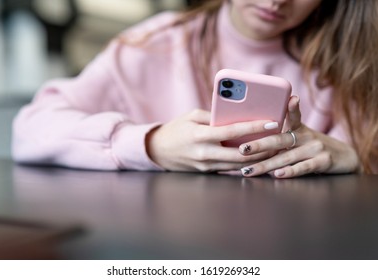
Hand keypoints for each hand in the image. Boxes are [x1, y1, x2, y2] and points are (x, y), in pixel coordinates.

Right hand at [146, 109, 279, 171]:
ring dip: (258, 159)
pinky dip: (245, 163)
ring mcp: (206, 165)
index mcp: (200, 136)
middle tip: (281, 140)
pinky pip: (230, 169)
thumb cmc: (175, 130)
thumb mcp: (191, 116)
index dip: (254, 127)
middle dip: (264, 148)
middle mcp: (205, 153)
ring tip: (275, 149)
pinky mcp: (207, 172)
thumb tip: (234, 115)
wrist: (157, 151)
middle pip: (241, 154)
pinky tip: (258, 157)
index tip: (272, 121)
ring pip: (239, 165)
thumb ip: (212, 116)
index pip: (232, 131)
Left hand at [240, 96, 360, 177]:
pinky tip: (277, 174)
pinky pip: (303, 167)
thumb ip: (281, 136)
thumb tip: (249, 140)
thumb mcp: (301, 136)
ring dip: (265, 165)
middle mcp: (306, 136)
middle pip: (279, 140)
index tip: (289, 100)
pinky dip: (290, 171)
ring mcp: (315, 149)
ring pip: (286, 157)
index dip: (291, 108)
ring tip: (249, 170)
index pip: (292, 116)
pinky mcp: (323, 162)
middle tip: (242, 149)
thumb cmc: (313, 147)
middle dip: (258, 145)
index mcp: (298, 128)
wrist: (344, 158)